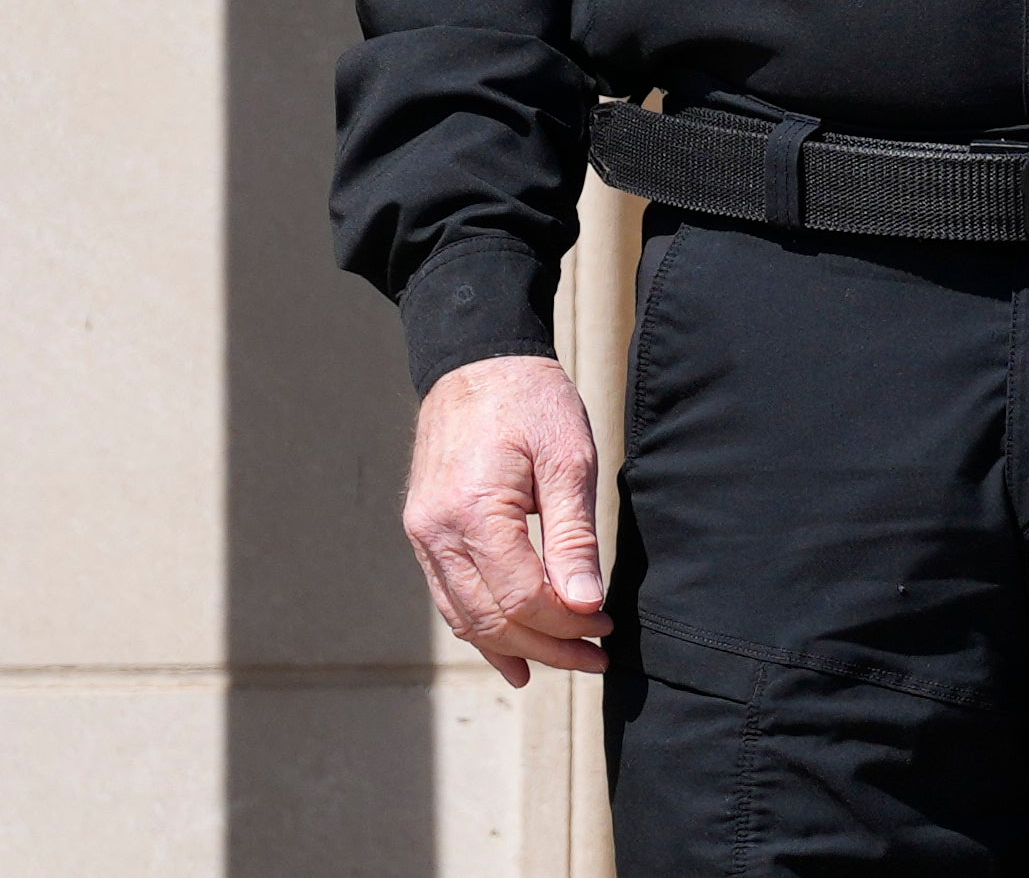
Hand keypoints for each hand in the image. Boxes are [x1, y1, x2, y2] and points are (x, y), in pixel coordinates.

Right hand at [404, 354, 610, 686]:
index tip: (606, 628)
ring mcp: (423, 535)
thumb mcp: (570, 459)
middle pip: (490, 618)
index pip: (519, 597)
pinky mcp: (424, 533)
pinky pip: (450, 597)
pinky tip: (512, 657)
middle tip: (596, 658)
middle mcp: (434, 532)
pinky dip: (482, 630)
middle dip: (547, 646)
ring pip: (466, 617)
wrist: (479, 363)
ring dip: (516, 647)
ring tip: (565, 664)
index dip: (565, 624)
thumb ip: (574, 536)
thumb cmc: (532, 402)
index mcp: (471, 512)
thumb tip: (584, 605)